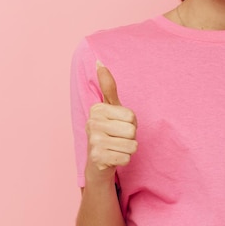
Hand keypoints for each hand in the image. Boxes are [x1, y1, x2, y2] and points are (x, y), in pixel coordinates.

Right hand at [85, 61, 137, 180]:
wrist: (97, 163)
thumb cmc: (108, 132)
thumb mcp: (110, 108)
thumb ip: (108, 87)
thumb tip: (99, 62)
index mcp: (97, 109)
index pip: (132, 116)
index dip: (131, 124)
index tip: (118, 126)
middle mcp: (92, 123)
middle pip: (132, 130)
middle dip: (130, 138)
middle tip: (117, 139)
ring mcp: (93, 141)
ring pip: (131, 145)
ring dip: (127, 150)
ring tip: (115, 148)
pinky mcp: (97, 158)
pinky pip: (126, 158)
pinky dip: (123, 160)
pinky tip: (112, 158)